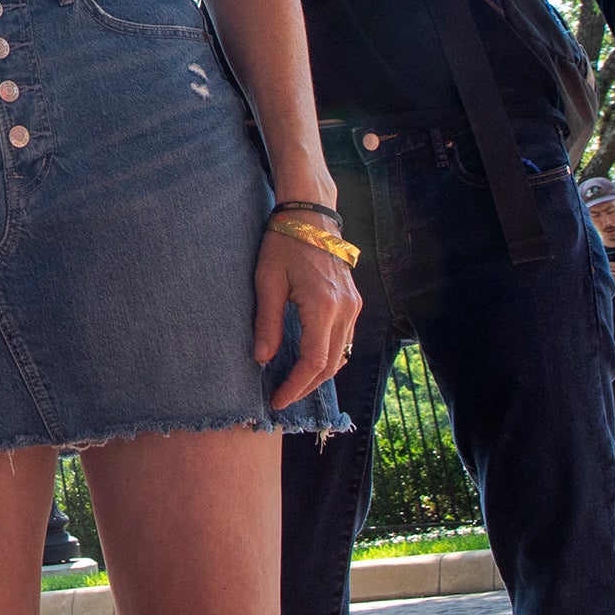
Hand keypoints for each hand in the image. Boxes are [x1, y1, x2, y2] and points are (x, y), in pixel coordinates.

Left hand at [254, 222, 361, 408]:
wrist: (310, 215)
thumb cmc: (284, 243)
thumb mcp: (267, 281)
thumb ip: (267, 322)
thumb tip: (261, 358)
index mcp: (324, 306)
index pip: (314, 361)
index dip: (296, 385)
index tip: (278, 399)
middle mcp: (345, 310)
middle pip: (331, 364)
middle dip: (307, 385)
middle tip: (283, 397)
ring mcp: (353, 306)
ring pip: (341, 355)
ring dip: (319, 373)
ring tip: (294, 384)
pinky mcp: (353, 302)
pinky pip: (344, 340)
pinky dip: (329, 356)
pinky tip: (310, 361)